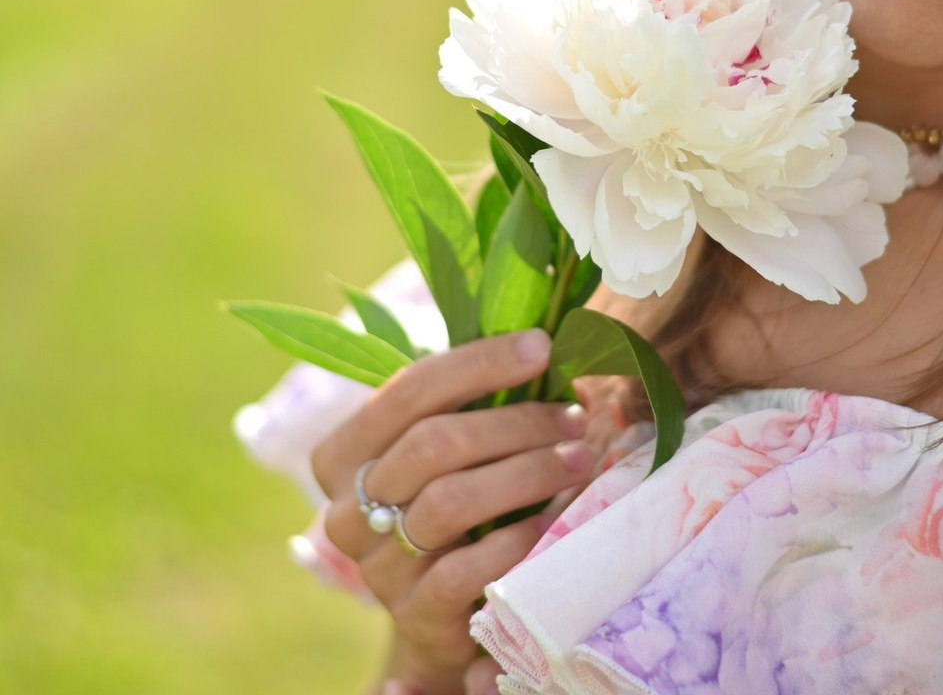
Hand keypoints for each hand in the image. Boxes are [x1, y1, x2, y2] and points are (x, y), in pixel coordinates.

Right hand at [313, 329, 593, 693]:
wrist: (450, 615)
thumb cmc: (461, 506)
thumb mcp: (456, 450)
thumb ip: (479, 402)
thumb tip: (546, 347)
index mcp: (345, 453)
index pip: (410, 389)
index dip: (479, 363)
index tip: (541, 347)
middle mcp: (347, 509)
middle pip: (433, 442)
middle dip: (514, 421)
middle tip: (574, 417)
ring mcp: (376, 567)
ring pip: (451, 501)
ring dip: (528, 472)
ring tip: (578, 458)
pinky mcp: (414, 615)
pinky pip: (466, 568)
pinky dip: (517, 538)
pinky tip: (553, 520)